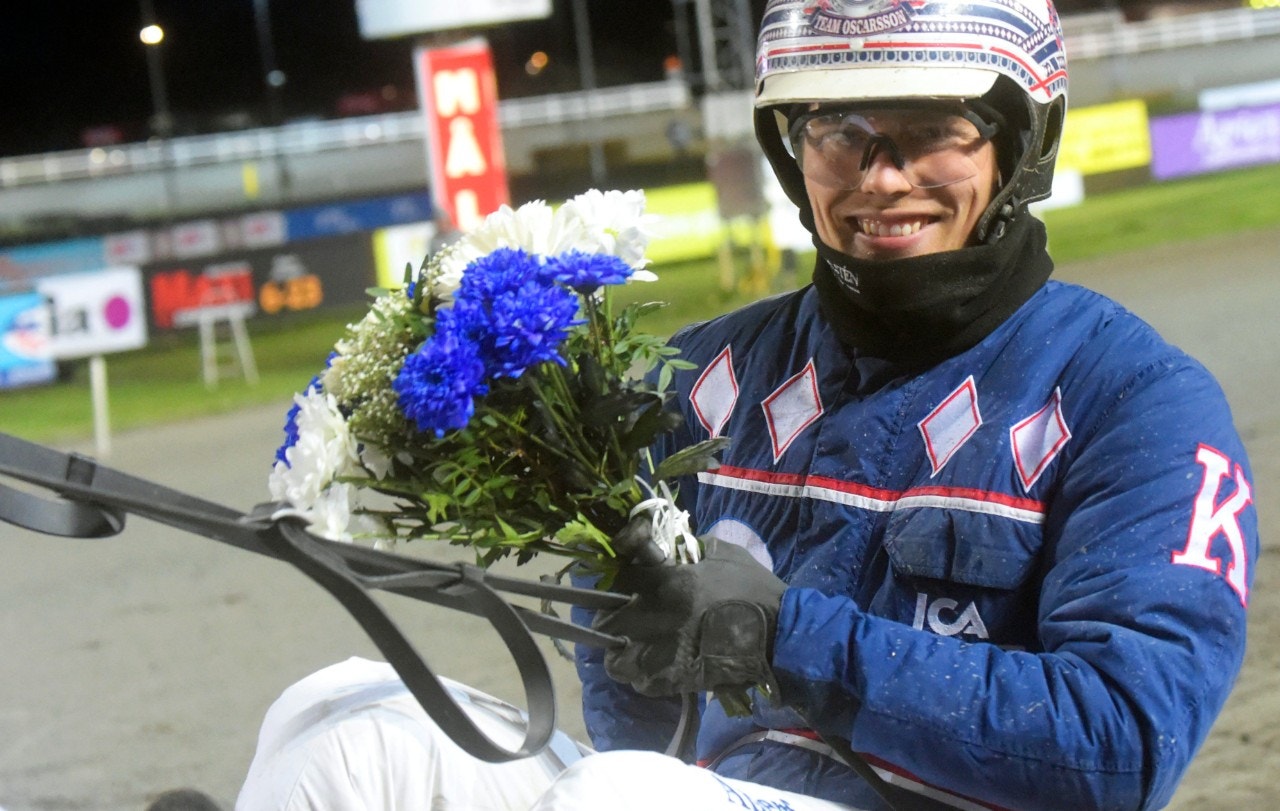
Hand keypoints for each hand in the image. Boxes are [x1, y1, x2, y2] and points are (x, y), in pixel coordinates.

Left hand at [594, 538, 785, 697]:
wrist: (779, 634)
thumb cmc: (753, 589)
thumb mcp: (723, 552)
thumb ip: (691, 546)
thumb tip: (672, 546)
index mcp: (667, 580)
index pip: (618, 578)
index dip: (616, 582)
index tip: (623, 584)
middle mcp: (656, 615)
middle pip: (606, 622)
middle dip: (610, 620)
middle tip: (624, 618)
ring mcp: (662, 651)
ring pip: (615, 660)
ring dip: (621, 653)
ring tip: (635, 648)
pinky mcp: (674, 679)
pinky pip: (640, 682)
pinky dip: (643, 676)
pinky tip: (656, 667)